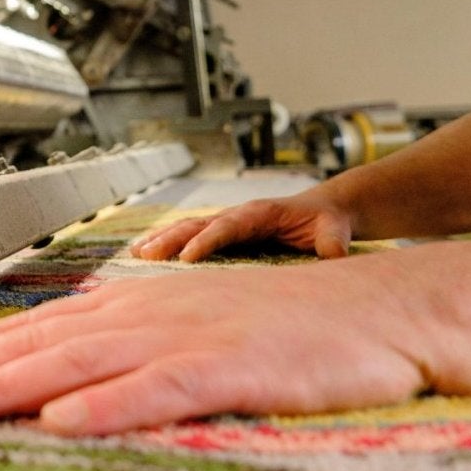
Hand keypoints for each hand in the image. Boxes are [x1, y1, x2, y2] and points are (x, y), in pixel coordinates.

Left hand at [0, 263, 433, 434]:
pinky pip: (159, 388)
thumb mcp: (198, 334)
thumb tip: (62, 387)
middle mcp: (147, 314)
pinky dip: (109, 404)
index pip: (31, 332)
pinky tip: (63, 422)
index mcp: (134, 307)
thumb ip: (131, 356)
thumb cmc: (293, 334)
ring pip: (78, 361)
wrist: (385, 312)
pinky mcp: (233, 368)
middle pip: (36, 342)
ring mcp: (188, 339)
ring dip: (7, 385)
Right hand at [129, 188, 353, 261]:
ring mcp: (228, 225)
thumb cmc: (327, 222)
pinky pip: (189, 239)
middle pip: (198, 225)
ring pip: (188, 230)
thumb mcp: (334, 231)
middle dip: (171, 239)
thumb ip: (332, 243)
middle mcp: (238, 216)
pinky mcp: (223, 237)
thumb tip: (334, 256)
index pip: (229, 226)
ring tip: (135, 255)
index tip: (187, 257)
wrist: (324, 213)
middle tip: (146, 255)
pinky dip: (166, 246)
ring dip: (162, 241)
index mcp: (260, 213)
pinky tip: (143, 256)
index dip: (208, 240)